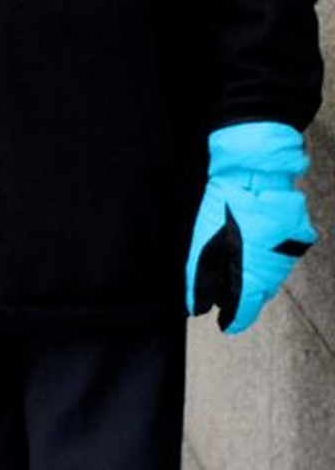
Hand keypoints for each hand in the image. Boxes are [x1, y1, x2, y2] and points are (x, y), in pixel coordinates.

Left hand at [186, 122, 315, 333]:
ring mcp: (289, 255)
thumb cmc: (227, 204)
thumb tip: (195, 307)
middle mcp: (274, 271)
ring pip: (270, 276)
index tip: (225, 323)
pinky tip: (255, 237)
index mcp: (250, 275)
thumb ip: (199, 279)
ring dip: (256, 271)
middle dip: (241, 291)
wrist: (257, 170)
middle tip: (225, 275)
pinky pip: (281, 257)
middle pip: (257, 295)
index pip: (243, 312)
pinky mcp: (299, 239)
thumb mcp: (203, 241)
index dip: (232, 320)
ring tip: (239, 249)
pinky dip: (268, 254)